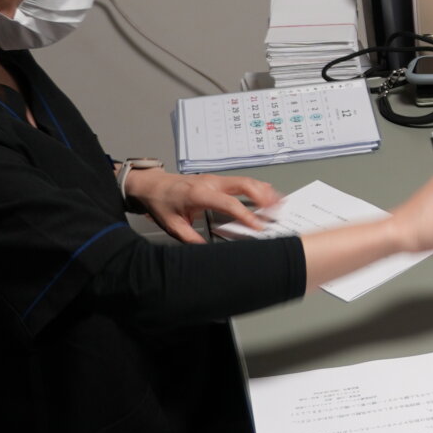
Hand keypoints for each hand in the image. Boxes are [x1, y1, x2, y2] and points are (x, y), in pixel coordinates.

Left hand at [129, 168, 279, 243]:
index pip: (229, 204)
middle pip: (244, 185)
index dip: (246, 215)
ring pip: (246, 180)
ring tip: (279, 203)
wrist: (152, 184)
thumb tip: (207, 252)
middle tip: (278, 210)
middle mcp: (211, 183)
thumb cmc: (161, 202)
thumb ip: (190, 239)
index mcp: (199, 194)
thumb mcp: (172, 225)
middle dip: (264, 197)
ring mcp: (216, 179)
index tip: (259, 226)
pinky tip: (267, 194)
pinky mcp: (218, 180)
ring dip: (264, 191)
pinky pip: (241, 181)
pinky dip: (257, 187)